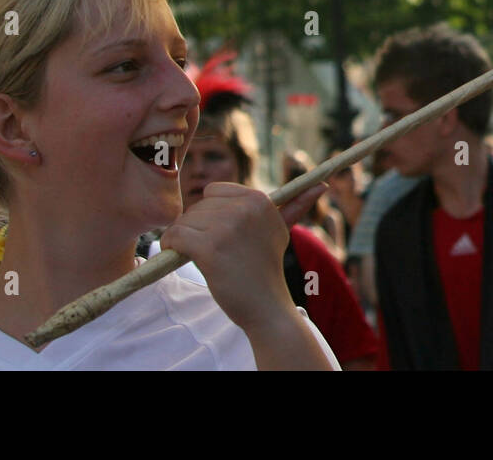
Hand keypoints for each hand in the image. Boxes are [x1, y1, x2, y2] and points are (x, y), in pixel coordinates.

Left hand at [161, 181, 324, 332]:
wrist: (266, 307)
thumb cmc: (267, 268)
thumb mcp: (280, 231)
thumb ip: (296, 206)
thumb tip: (321, 185)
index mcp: (260, 200)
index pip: (215, 191)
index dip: (210, 212)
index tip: (214, 232)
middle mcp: (245, 209)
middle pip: (198, 207)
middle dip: (195, 226)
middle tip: (205, 248)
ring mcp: (227, 228)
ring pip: (185, 221)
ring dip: (181, 237)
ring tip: (192, 254)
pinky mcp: (210, 248)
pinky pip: (176, 235)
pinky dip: (170, 245)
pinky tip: (176, 254)